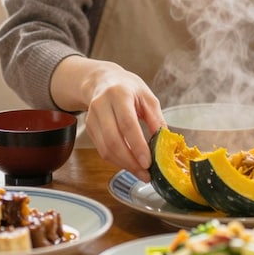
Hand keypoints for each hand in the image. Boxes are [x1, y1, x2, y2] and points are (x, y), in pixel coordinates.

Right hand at [53, 57, 164, 182]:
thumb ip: (156, 120)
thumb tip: (164, 143)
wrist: (103, 80)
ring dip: (123, 164)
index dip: (137, 146)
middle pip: (113, 140)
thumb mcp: (147, 97)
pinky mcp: (89, 128)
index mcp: (119, 94)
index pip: (127, 124)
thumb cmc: (128, 88)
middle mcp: (101, 105)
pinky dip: (116, 160)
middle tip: (145, 173)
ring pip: (105, 149)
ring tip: (139, 172)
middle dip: (130, 161)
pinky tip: (129, 163)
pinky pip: (101, 149)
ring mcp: (92, 117)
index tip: (148, 163)